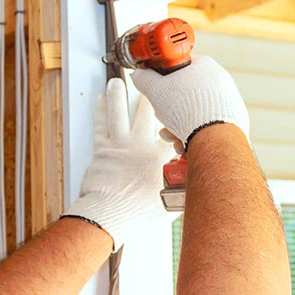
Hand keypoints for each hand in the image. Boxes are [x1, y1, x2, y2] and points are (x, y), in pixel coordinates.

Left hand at [61, 77, 176, 249]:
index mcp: (160, 156)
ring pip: (119, 111)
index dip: (175, 120)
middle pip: (146, 113)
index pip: (171, 131)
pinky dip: (101, 109)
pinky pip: (101, 123)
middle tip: (151, 87)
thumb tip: (193, 187)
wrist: (111, 214)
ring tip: (119, 81)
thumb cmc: (139, 212)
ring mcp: (120, 144)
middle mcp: (141, 144)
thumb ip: (180, 188)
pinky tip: (102, 98)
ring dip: (119, 93)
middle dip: (150, 97)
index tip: (177, 112)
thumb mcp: (170, 200)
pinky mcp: (102, 148)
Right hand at [131, 55, 249, 148]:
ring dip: (180, 126)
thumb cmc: (188, 110)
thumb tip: (139, 74)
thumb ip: (144, 79)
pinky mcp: (234, 119)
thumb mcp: (156, 90)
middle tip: (165, 119)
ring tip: (175, 137)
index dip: (165, 83)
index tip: (159, 94)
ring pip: (196, 112)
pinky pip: (209, 125)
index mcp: (204, 66)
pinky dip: (197, 134)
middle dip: (171, 111)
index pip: (180, 69)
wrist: (214, 137)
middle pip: (187, 95)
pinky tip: (188, 143)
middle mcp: (221, 80)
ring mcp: (229, 100)